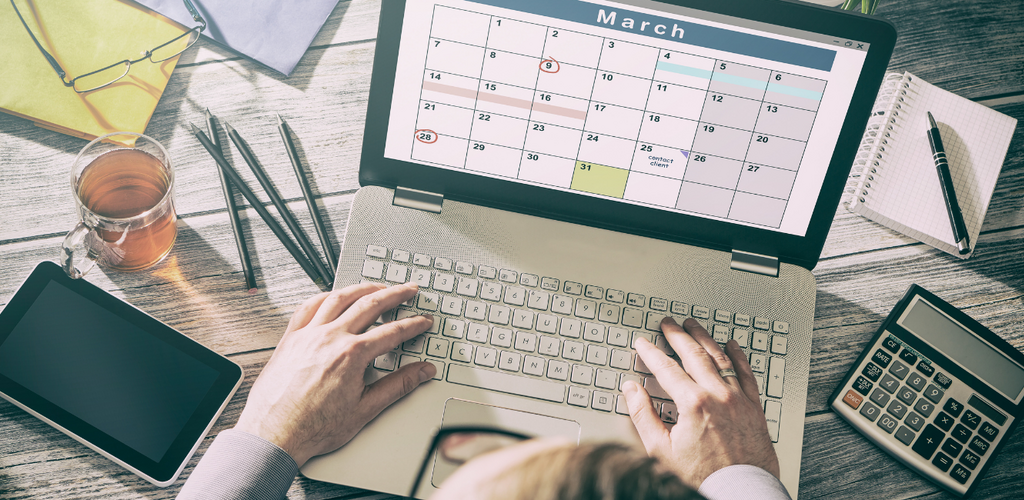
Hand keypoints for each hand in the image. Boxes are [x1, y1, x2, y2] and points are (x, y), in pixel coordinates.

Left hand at [233, 282, 435, 466]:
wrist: (274, 434)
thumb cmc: (313, 427)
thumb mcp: (365, 409)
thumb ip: (398, 386)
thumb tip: (422, 372)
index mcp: (351, 355)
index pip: (392, 332)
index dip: (413, 325)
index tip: (423, 321)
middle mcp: (329, 338)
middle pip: (370, 304)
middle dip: (395, 295)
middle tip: (408, 289)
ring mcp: (308, 334)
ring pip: (339, 298)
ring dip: (362, 288)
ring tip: (377, 287)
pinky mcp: (290, 338)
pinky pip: (309, 306)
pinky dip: (325, 296)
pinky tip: (334, 296)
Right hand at [623, 317, 778, 486]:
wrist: (738, 490)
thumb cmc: (701, 476)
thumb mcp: (661, 449)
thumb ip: (643, 415)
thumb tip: (631, 390)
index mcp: (693, 403)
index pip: (666, 368)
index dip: (651, 353)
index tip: (643, 343)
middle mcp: (718, 395)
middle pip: (694, 354)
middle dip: (678, 336)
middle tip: (668, 324)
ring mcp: (738, 399)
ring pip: (720, 358)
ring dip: (704, 339)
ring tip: (694, 326)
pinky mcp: (753, 407)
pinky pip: (746, 373)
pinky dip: (738, 357)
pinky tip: (732, 346)